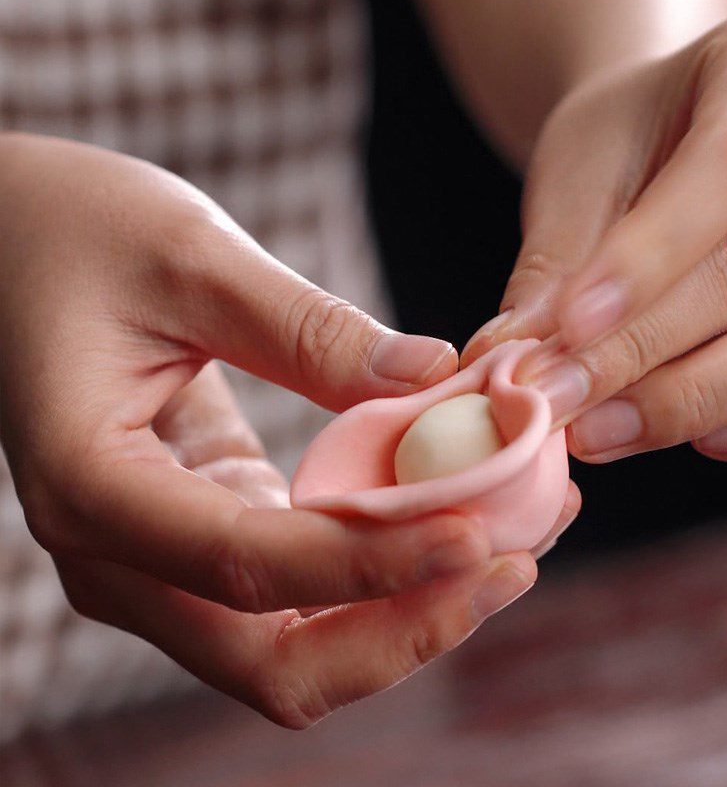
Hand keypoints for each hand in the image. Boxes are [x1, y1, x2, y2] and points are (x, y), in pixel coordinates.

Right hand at [0, 133, 551, 726]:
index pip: (247, 567)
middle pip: (274, 658)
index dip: (372, 565)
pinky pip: (301, 590)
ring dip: (405, 611)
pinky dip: (380, 574)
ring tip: (514, 543)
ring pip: (295, 645)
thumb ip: (307, 330)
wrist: (18, 241)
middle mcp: (119, 552)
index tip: (481, 533)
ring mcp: (160, 557)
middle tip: (512, 563)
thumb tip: (434, 380)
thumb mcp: (192, 257)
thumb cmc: (77, 231)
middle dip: (401, 627)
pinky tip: (453, 518)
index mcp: (93, 487)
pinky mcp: (203, 530)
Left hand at [463, 9, 726, 465]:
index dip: (644, 261)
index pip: (723, 167)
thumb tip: (509, 356)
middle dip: (642, 355)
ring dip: (689, 405)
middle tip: (559, 405)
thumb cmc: (625, 150)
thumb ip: (555, 266)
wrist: (674, 147)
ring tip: (599, 431)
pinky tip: (689, 436)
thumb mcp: (579, 179)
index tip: (566, 329)